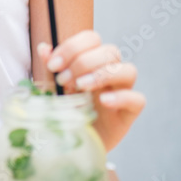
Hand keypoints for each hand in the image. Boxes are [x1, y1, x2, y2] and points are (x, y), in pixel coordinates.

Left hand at [36, 31, 145, 151]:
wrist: (74, 142)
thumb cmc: (66, 109)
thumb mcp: (54, 86)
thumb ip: (51, 67)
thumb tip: (43, 48)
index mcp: (92, 60)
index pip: (92, 38)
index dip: (73, 47)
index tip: (53, 65)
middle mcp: (111, 72)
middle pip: (110, 51)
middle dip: (83, 62)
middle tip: (63, 80)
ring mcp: (123, 91)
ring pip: (128, 70)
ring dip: (102, 74)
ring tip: (80, 87)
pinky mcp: (129, 112)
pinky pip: (137, 99)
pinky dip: (121, 97)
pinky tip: (102, 101)